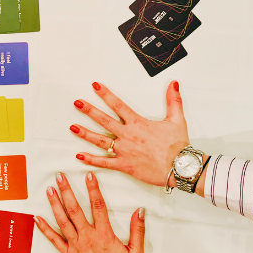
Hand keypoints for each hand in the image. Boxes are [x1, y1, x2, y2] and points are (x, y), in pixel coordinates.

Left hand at [35, 172, 144, 252]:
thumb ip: (137, 230)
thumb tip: (140, 211)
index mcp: (104, 234)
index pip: (98, 205)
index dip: (93, 188)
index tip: (88, 175)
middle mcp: (87, 237)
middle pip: (75, 208)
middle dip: (67, 190)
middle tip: (60, 176)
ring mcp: (76, 245)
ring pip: (62, 220)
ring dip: (55, 204)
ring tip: (49, 190)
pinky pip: (54, 240)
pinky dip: (44, 229)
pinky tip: (37, 218)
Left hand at [70, 81, 188, 186]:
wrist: (180, 167)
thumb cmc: (178, 147)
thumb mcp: (177, 120)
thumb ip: (173, 101)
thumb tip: (174, 84)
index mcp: (138, 123)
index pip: (118, 105)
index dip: (105, 94)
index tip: (95, 86)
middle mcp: (128, 135)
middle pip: (104, 120)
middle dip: (89, 111)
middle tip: (76, 103)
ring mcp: (124, 150)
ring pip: (101, 140)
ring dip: (85, 134)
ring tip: (72, 127)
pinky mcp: (124, 165)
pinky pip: (105, 163)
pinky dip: (91, 160)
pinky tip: (79, 156)